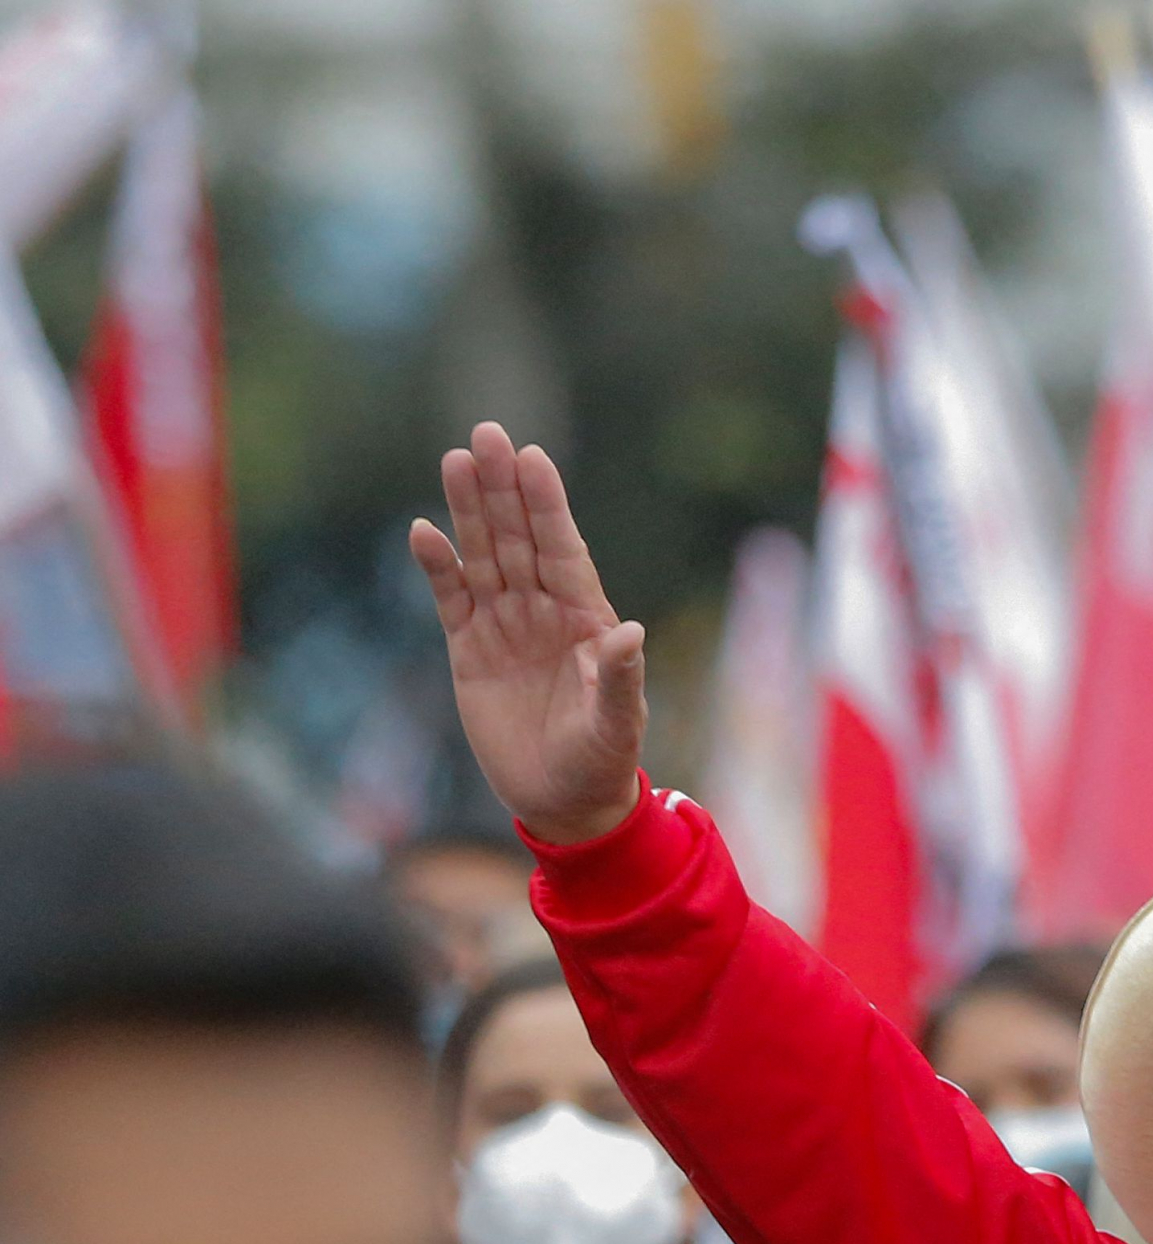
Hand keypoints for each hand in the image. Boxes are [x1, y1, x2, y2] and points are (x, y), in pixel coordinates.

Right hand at [409, 423, 645, 846]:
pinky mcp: (469, 649)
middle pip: (519, 538)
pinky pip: (451, 597)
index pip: (563, 549)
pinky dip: (438, 567)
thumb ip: (620, 679)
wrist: (564, 800)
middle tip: (487, 435)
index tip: (534, 459)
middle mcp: (544, 610)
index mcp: (586, 617)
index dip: (548, 506)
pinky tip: (423, 531)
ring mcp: (505, 625)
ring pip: (484, 555)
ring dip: (470, 510)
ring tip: (456, 460)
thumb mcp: (617, 724)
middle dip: (504, 488)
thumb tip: (630, 633)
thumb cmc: (602, 761)